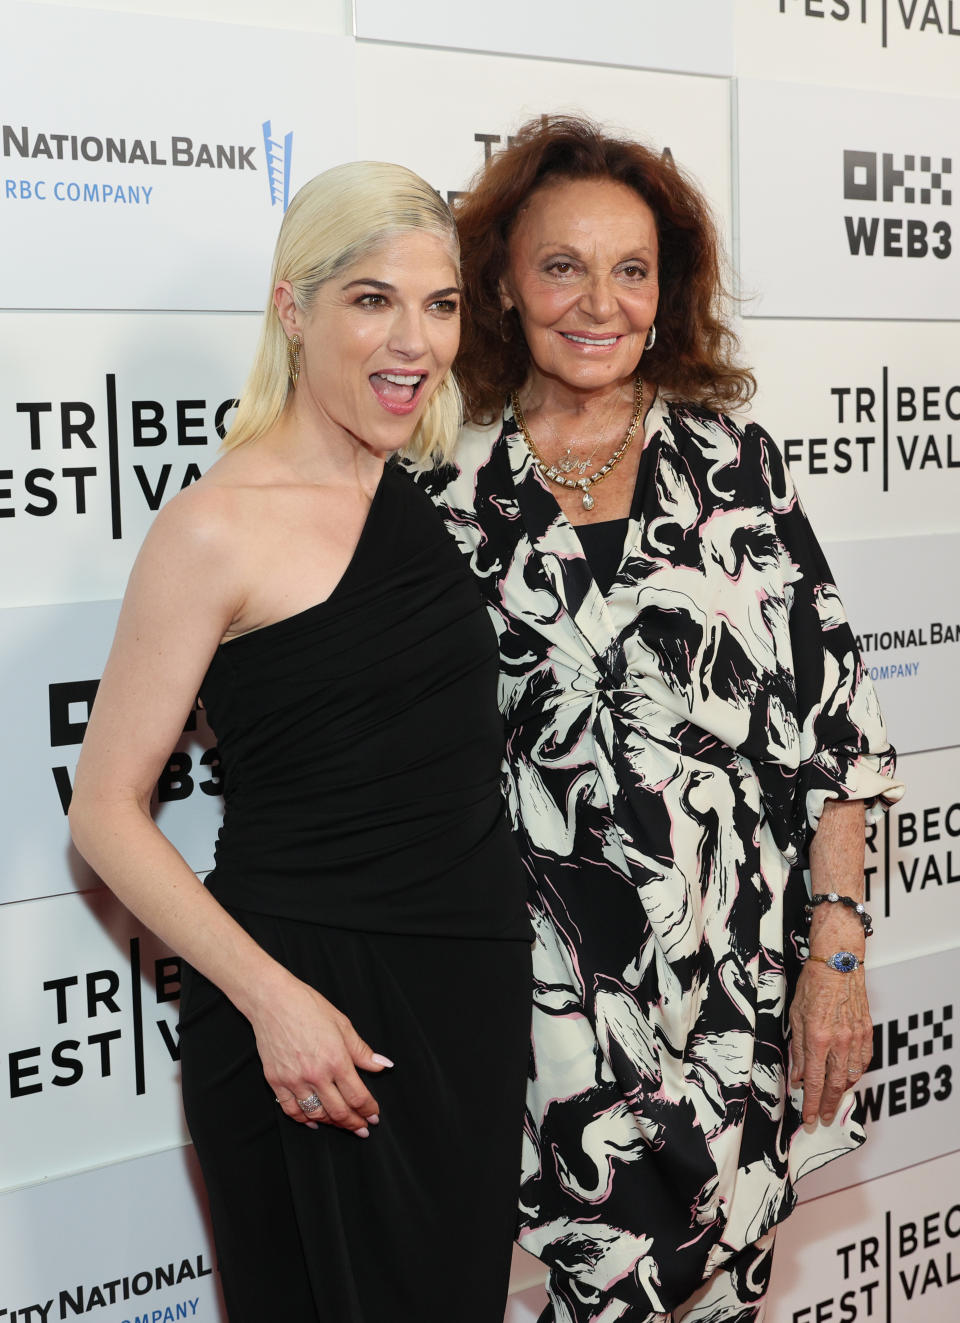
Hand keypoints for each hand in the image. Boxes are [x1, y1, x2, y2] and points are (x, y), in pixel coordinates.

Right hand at [248, 973, 392, 1135]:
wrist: (273, 1000)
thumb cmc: (309, 1007)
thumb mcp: (343, 1025)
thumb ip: (362, 1051)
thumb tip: (384, 1065)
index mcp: (336, 1059)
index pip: (358, 1096)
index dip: (369, 1110)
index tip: (374, 1116)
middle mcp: (316, 1074)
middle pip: (339, 1111)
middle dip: (354, 1123)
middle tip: (362, 1128)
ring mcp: (294, 1080)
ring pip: (316, 1115)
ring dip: (331, 1123)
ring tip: (341, 1123)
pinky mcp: (276, 1081)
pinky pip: (291, 1110)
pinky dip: (303, 1119)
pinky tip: (313, 1121)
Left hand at [788, 961, 872, 1126]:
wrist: (838, 963)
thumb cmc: (813, 984)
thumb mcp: (795, 1016)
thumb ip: (797, 1048)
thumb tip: (797, 1076)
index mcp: (817, 1038)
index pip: (815, 1081)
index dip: (812, 1103)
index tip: (810, 1117)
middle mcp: (839, 1041)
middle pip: (836, 1085)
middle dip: (829, 1105)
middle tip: (824, 1118)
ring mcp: (856, 1037)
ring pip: (852, 1076)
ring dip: (843, 1092)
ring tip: (834, 1101)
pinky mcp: (867, 1031)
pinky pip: (864, 1061)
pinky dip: (856, 1074)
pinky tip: (849, 1078)